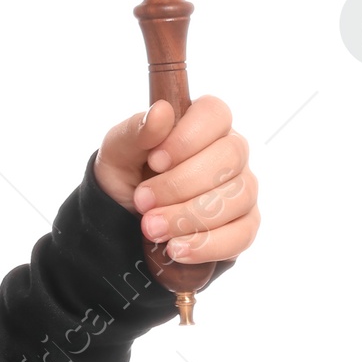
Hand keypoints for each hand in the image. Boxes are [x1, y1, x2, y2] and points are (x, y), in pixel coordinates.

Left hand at [92, 95, 259, 263]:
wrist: (122, 221)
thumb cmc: (125, 175)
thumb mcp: (117, 152)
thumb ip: (135, 131)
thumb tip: (161, 112)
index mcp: (201, 124)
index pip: (215, 113)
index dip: (187, 138)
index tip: (154, 161)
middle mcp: (230, 153)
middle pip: (230, 157)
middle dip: (180, 185)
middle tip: (142, 201)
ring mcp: (242, 188)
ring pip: (237, 197)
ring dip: (188, 217)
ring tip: (150, 228)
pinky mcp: (244, 225)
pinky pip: (242, 234)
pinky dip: (207, 244)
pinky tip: (176, 249)